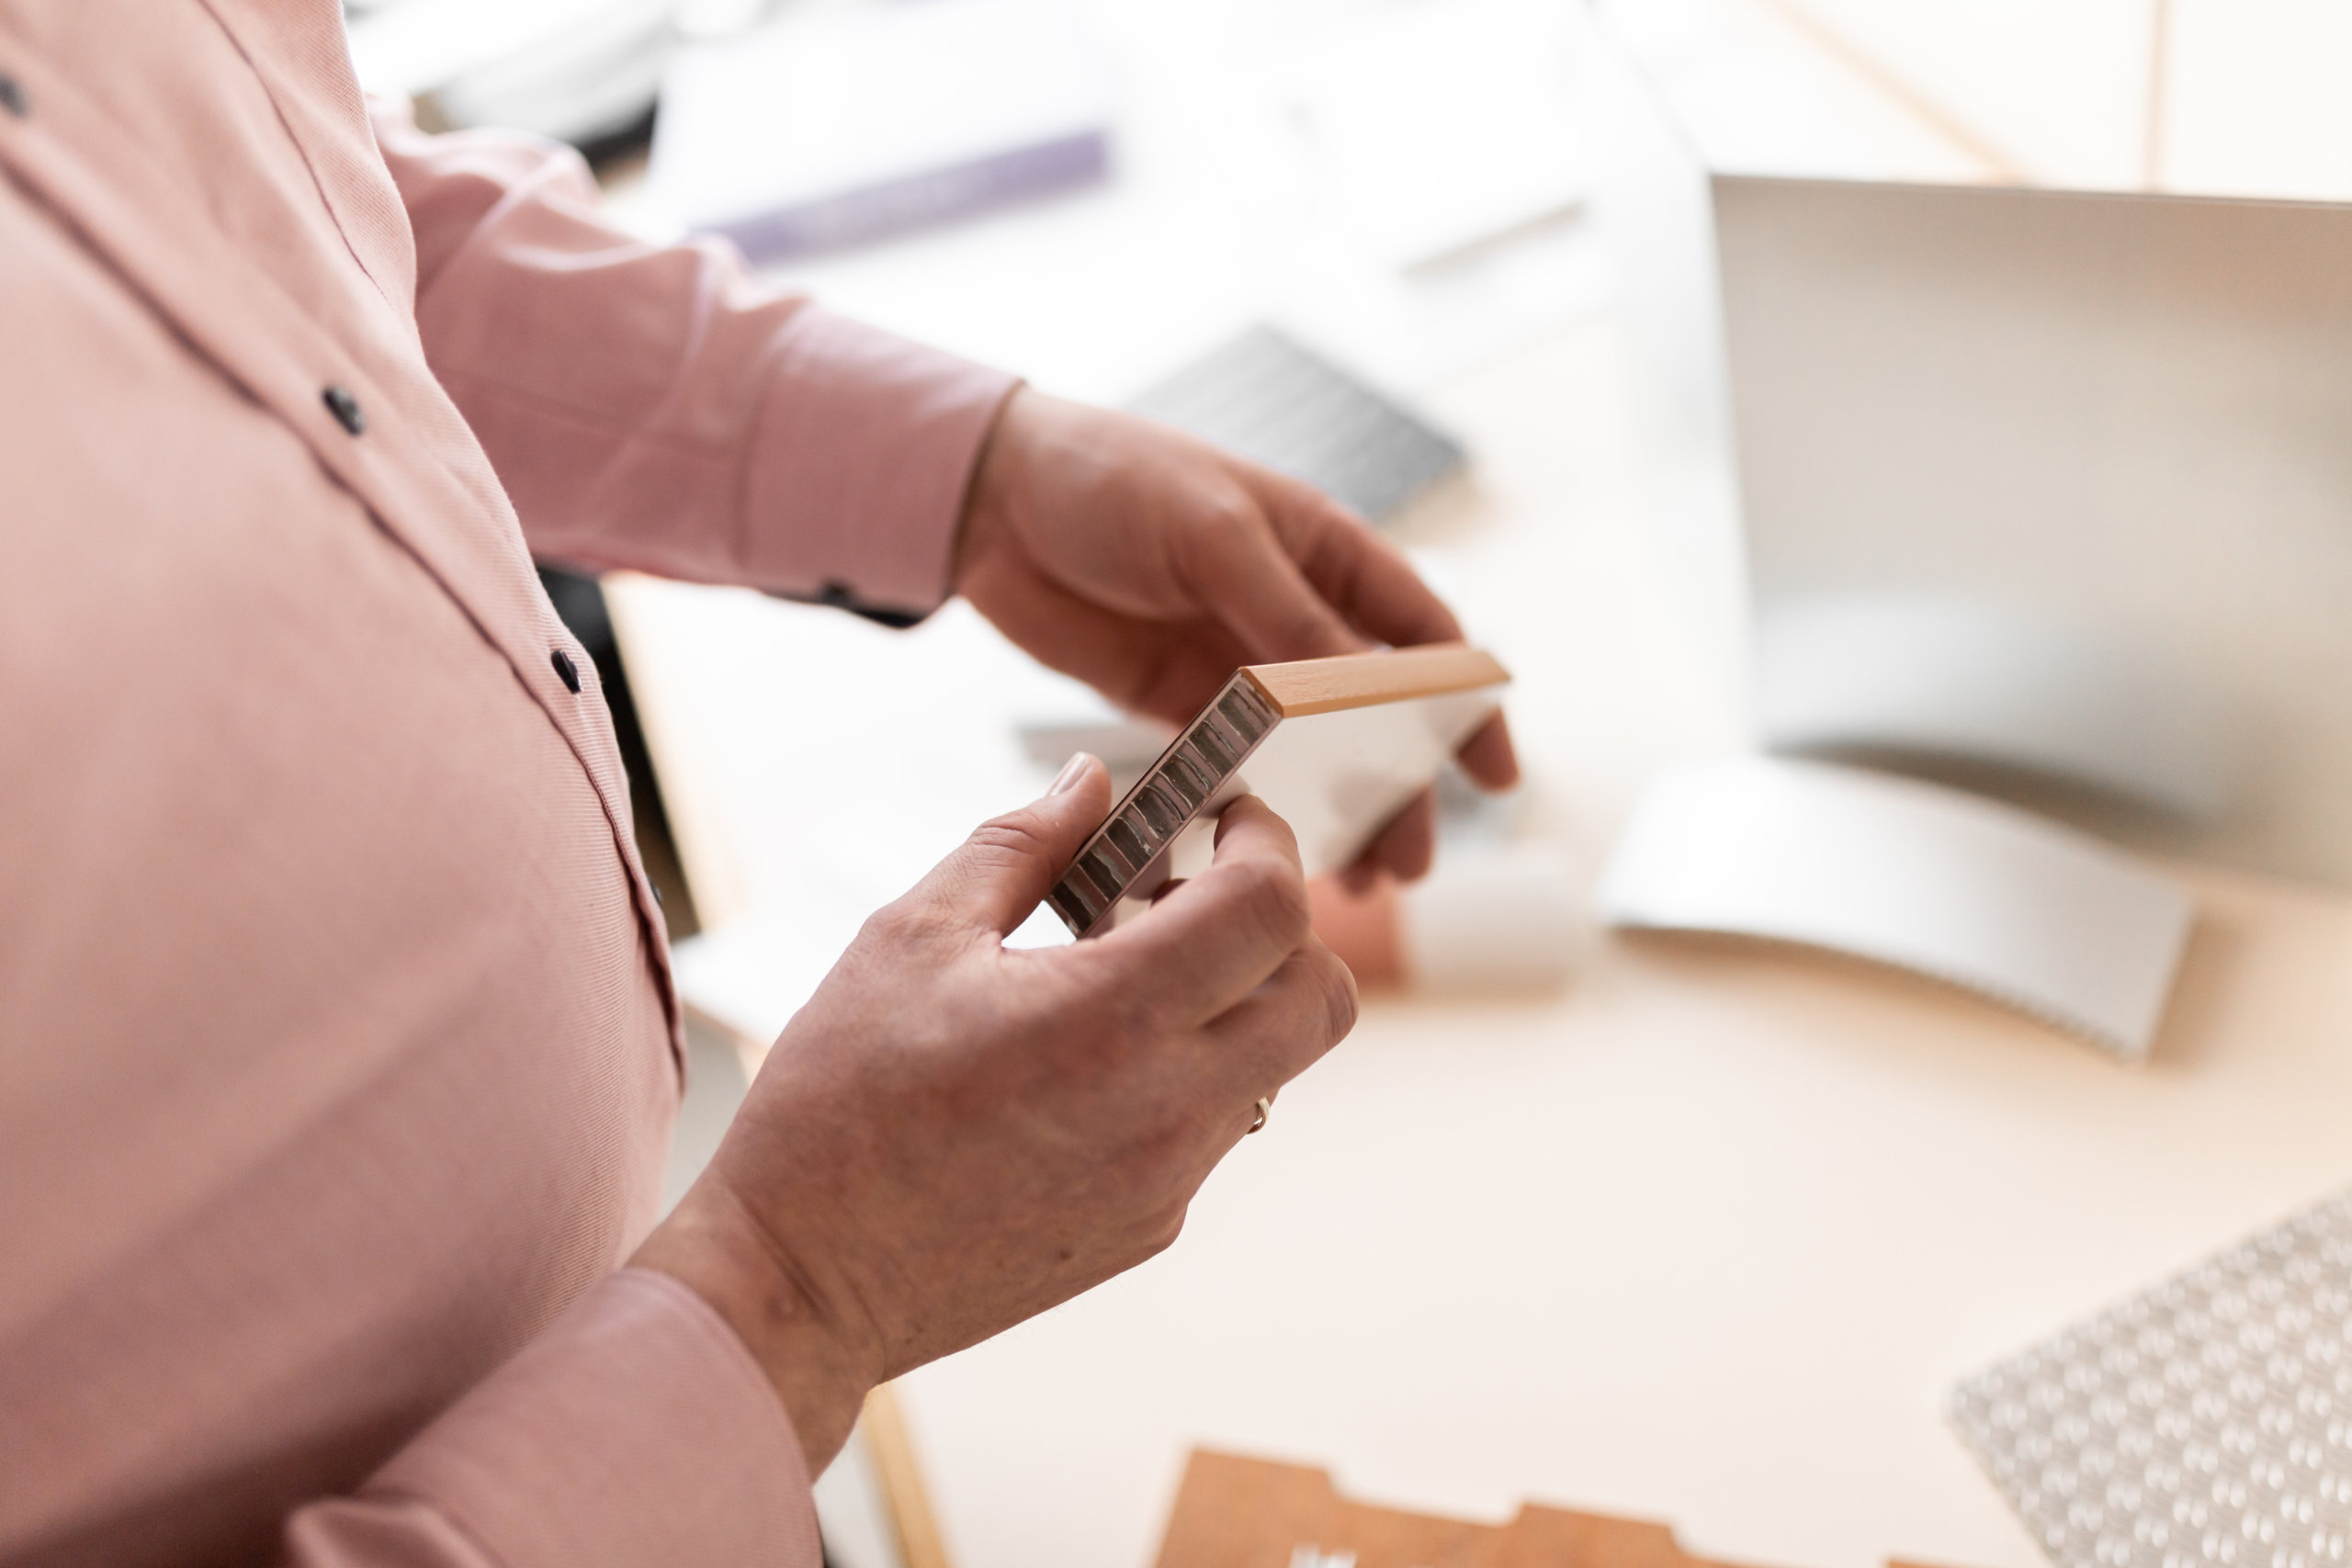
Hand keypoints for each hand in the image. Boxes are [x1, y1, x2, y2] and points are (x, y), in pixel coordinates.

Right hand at [632, 755, 1356, 1468]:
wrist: (801, 1281)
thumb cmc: (839, 1100)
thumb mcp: (911, 937)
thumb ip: (1020, 845)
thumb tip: (1089, 780)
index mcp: (1110, 1018)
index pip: (1273, 909)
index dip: (1264, 842)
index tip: (1222, 816)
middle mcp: (1167, 1107)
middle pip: (1322, 994)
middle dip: (1282, 924)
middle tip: (1193, 890)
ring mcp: (1171, 1179)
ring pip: (1277, 1063)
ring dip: (1235, 998)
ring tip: (1121, 973)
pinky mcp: (1154, 1227)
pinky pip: (1217, 1125)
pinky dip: (1188, 1068)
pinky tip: (1087, 1058)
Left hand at [955, 388, 1518, 883]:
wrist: (991, 497)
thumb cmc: (1113, 476)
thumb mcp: (1215, 532)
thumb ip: (1286, 614)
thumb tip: (1361, 688)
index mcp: (1323, 551)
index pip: (1422, 634)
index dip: (1466, 703)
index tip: (1494, 774)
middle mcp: (1290, 612)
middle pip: (1371, 715)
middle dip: (1399, 788)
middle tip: (1409, 864)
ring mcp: (1235, 663)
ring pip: (1309, 753)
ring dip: (1334, 811)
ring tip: (1356, 881)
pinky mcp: (1176, 702)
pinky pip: (1233, 765)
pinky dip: (1257, 809)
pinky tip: (1269, 854)